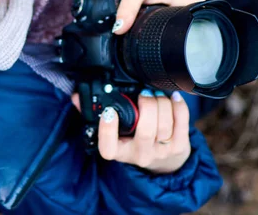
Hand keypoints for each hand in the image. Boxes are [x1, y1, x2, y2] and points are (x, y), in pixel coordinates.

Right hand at [71, 90, 190, 173]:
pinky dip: (178, 105)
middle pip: (146, 130)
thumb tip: (76, 96)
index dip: (107, 130)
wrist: (162, 163)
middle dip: (147, 105)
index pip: (108, 147)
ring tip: (156, 95)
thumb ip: (94, 113)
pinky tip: (173, 98)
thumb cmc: (133, 141)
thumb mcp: (115, 133)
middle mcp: (140, 155)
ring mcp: (161, 152)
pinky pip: (181, 121)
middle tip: (144, 94)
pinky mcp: (180, 147)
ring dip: (162, 102)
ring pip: (164, 124)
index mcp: (119, 151)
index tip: (109, 112)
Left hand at [112, 0, 204, 34]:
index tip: (154, 29)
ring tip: (156, 10)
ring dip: (169, 19)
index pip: (185, 27)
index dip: (168, 32)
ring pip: (184, 19)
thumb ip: (127, 11)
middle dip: (167, 27)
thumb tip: (119, 30)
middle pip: (184, 25)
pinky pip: (183, 12)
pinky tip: (162, 10)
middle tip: (152, 15)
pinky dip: (172, 13)